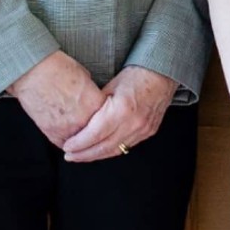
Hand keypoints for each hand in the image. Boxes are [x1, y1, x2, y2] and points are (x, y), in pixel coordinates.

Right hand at [9, 51, 105, 147]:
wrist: (33, 72)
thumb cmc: (56, 69)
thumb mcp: (84, 76)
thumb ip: (92, 92)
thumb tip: (93, 98)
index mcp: (94, 103)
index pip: (109, 116)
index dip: (108, 115)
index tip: (106, 114)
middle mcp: (83, 119)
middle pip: (97, 131)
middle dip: (96, 128)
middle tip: (94, 124)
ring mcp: (67, 128)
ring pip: (82, 142)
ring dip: (83, 138)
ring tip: (81, 131)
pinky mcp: (52, 133)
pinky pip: (65, 144)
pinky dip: (68, 142)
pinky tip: (70, 137)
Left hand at [61, 65, 179, 162]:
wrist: (162, 73)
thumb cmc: (136, 74)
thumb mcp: (110, 86)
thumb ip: (96, 106)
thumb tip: (80, 121)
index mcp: (121, 110)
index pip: (94, 135)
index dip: (79, 144)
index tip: (66, 146)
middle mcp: (134, 124)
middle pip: (104, 147)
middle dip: (84, 154)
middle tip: (69, 156)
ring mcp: (143, 130)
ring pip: (115, 150)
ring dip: (97, 155)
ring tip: (81, 156)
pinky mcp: (149, 132)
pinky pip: (126, 146)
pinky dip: (111, 150)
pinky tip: (101, 150)